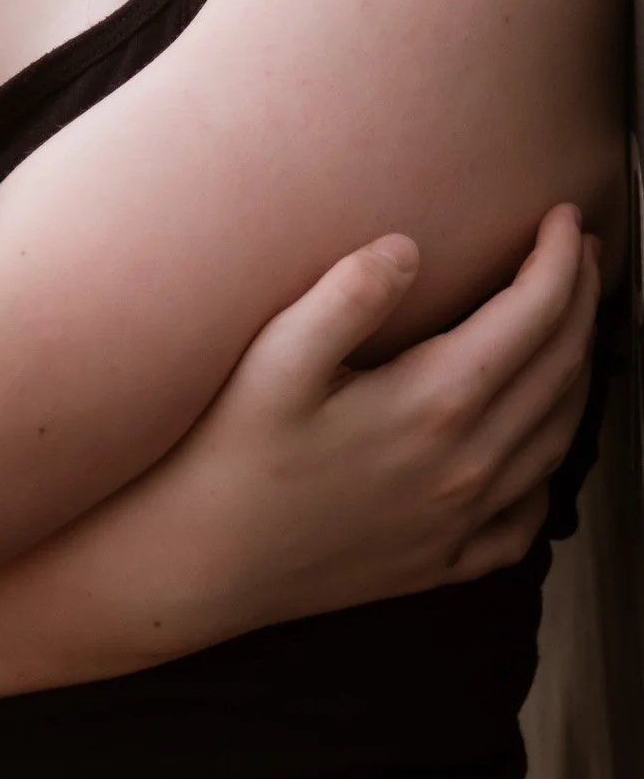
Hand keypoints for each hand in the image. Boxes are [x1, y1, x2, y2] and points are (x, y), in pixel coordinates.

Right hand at [71, 204, 598, 664]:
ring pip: (558, 437)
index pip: (531, 317)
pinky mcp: (440, 561)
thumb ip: (345, 296)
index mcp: (434, 405)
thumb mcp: (271, 361)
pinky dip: (551, 464)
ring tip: (574, 322)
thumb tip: (407, 247)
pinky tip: (537, 439)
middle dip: (582, 300)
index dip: (558, 260)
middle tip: (582, 249)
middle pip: (559, 369)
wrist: (196, 565)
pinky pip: (528, 514)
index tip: (563, 213)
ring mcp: (460, 522)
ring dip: (578, 369)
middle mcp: (466, 466)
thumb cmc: (225, 454)